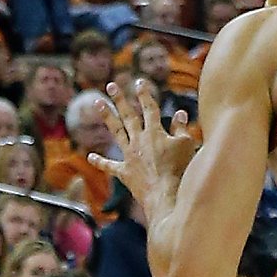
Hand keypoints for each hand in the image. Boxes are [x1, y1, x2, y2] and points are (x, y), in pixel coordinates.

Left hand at [93, 79, 198, 215]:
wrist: (166, 195)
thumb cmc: (180, 171)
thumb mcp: (186, 145)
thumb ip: (181, 128)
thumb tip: (180, 113)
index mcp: (155, 132)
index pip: (149, 107)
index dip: (145, 93)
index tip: (139, 81)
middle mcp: (139, 141)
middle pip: (128, 115)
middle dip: (119, 99)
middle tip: (111, 85)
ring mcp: (129, 156)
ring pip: (116, 132)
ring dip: (106, 116)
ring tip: (97, 103)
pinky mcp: (125, 172)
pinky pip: (110, 165)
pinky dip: (100, 162)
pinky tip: (90, 156)